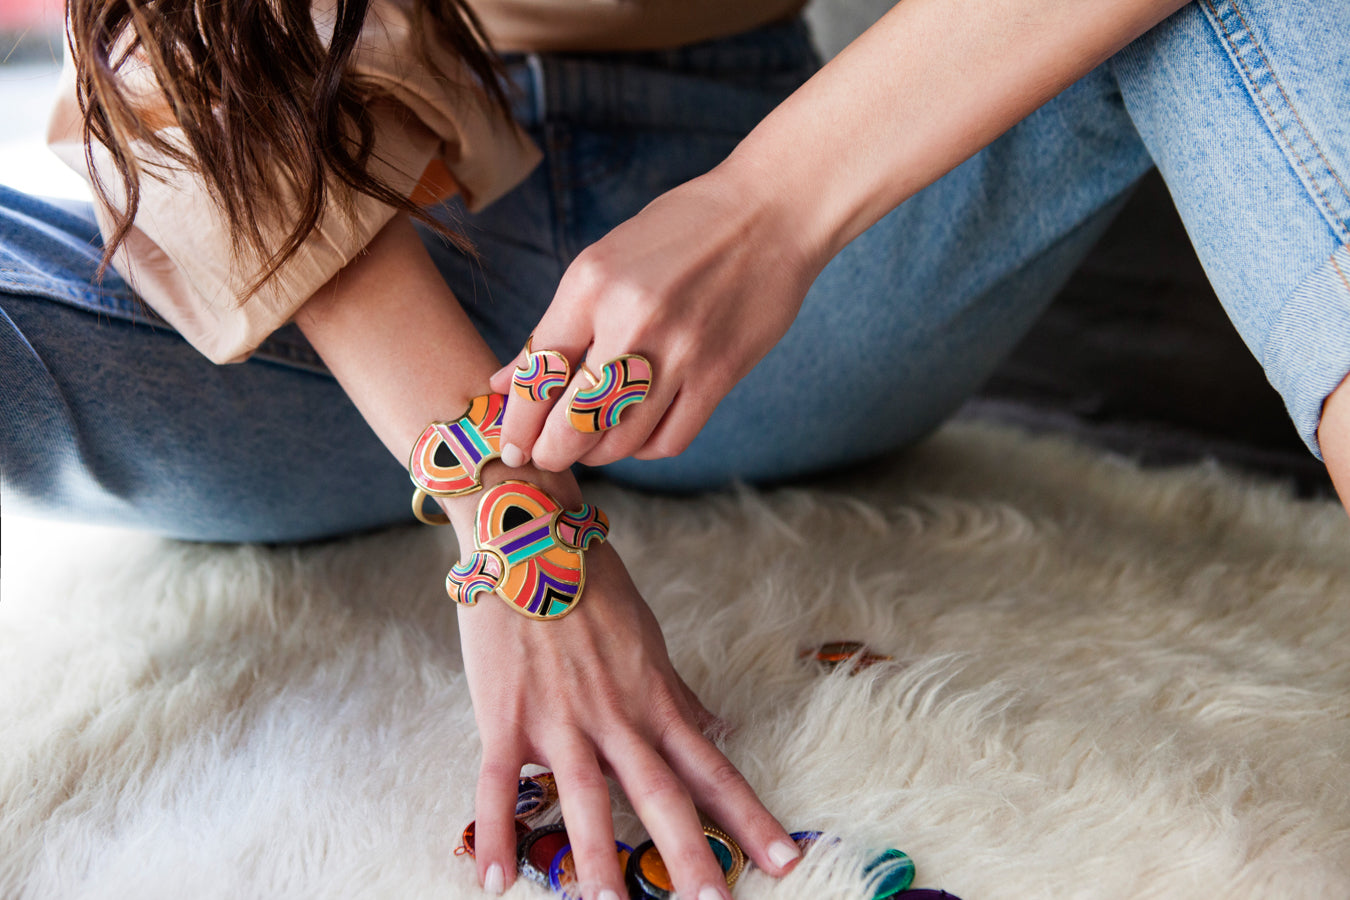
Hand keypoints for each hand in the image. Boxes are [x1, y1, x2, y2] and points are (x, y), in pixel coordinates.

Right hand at [457, 538, 800, 897]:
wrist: (528, 536)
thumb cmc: (590, 584)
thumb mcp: (648, 638)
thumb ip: (678, 694)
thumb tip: (718, 728)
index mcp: (654, 701)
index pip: (712, 770)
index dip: (749, 818)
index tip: (784, 861)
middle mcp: (616, 718)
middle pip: (661, 795)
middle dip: (690, 854)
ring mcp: (560, 720)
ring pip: (586, 798)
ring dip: (599, 858)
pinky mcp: (506, 718)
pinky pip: (497, 786)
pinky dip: (495, 833)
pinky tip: (494, 880)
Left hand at [487, 160, 823, 472]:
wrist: (769, 213)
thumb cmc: (679, 232)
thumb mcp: (604, 260)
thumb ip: (556, 325)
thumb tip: (502, 381)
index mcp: (590, 285)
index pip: (537, 374)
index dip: (517, 423)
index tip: (512, 445)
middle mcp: (631, 319)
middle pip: (573, 421)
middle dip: (552, 453)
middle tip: (549, 457)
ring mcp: (680, 351)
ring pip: (621, 440)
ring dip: (598, 454)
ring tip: (592, 445)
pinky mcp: (720, 373)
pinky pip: (669, 440)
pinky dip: (645, 448)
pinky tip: (638, 433)